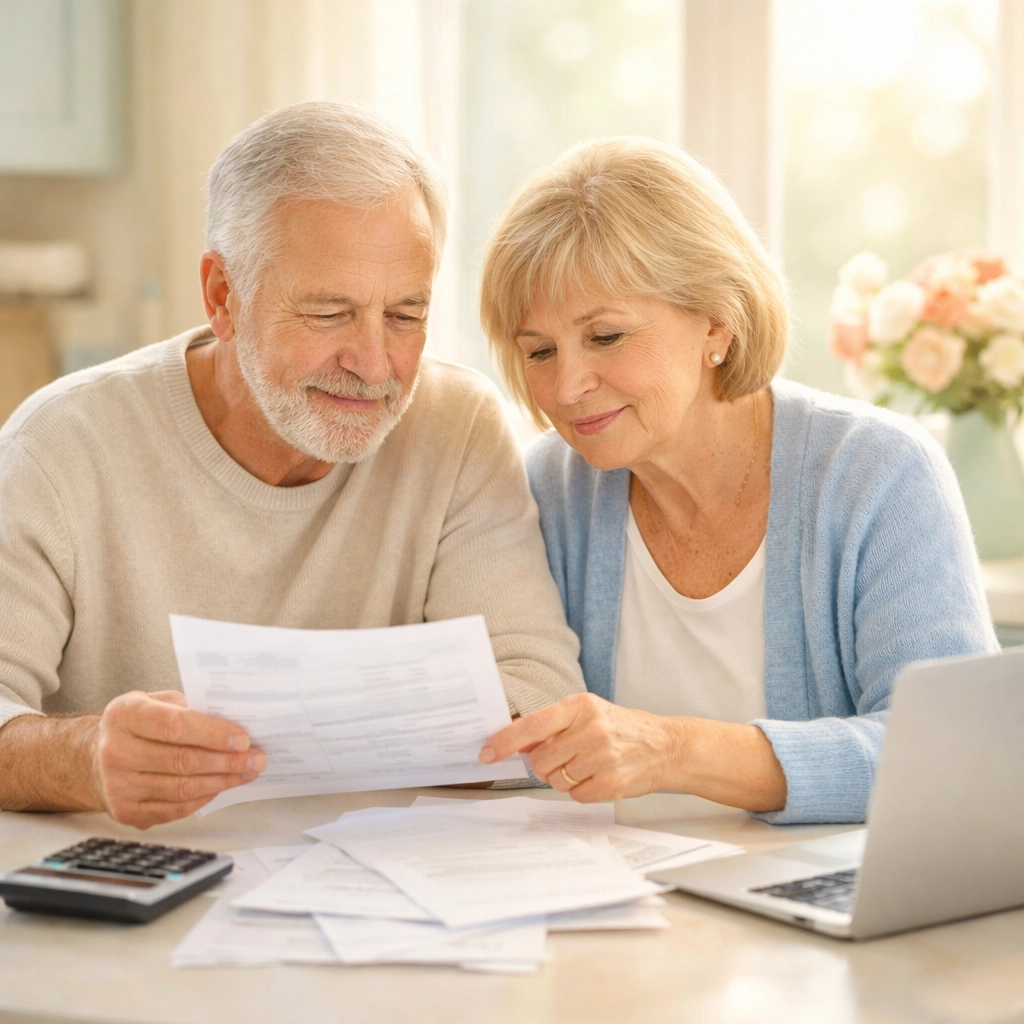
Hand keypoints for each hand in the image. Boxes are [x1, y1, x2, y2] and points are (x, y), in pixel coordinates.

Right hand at [90, 690, 265, 827]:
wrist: (97, 754)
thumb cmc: (137, 724)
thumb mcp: (157, 701)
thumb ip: (190, 708)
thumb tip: (234, 723)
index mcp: (124, 715)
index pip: (175, 726)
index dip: (213, 734)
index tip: (243, 739)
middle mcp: (116, 751)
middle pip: (183, 760)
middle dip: (227, 761)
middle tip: (256, 758)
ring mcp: (118, 785)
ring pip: (182, 788)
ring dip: (222, 781)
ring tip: (246, 772)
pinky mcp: (126, 811)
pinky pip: (175, 809)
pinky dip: (204, 798)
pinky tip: (221, 786)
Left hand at [479, 692, 678, 801]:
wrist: (667, 746)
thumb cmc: (622, 728)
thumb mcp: (589, 714)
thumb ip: (553, 726)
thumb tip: (516, 742)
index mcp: (581, 706)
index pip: (533, 725)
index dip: (505, 741)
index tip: (486, 753)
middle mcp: (591, 728)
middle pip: (540, 760)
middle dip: (545, 765)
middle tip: (566, 757)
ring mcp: (602, 757)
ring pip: (556, 780)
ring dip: (564, 778)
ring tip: (588, 765)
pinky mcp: (612, 783)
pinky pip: (576, 796)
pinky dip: (582, 791)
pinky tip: (599, 777)